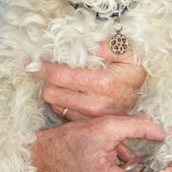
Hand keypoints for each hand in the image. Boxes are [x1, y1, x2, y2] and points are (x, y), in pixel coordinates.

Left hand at [30, 42, 145, 118]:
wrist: (142, 95)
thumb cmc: (131, 69)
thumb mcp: (127, 51)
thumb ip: (107, 46)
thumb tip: (86, 45)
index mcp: (102, 83)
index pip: (59, 75)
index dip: (40, 66)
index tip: (30, 60)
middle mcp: (96, 104)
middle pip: (50, 92)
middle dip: (45, 78)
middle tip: (44, 66)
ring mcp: (91, 118)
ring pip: (53, 103)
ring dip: (52, 90)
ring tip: (60, 79)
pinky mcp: (87, 125)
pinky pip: (61, 112)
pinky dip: (61, 101)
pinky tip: (69, 92)